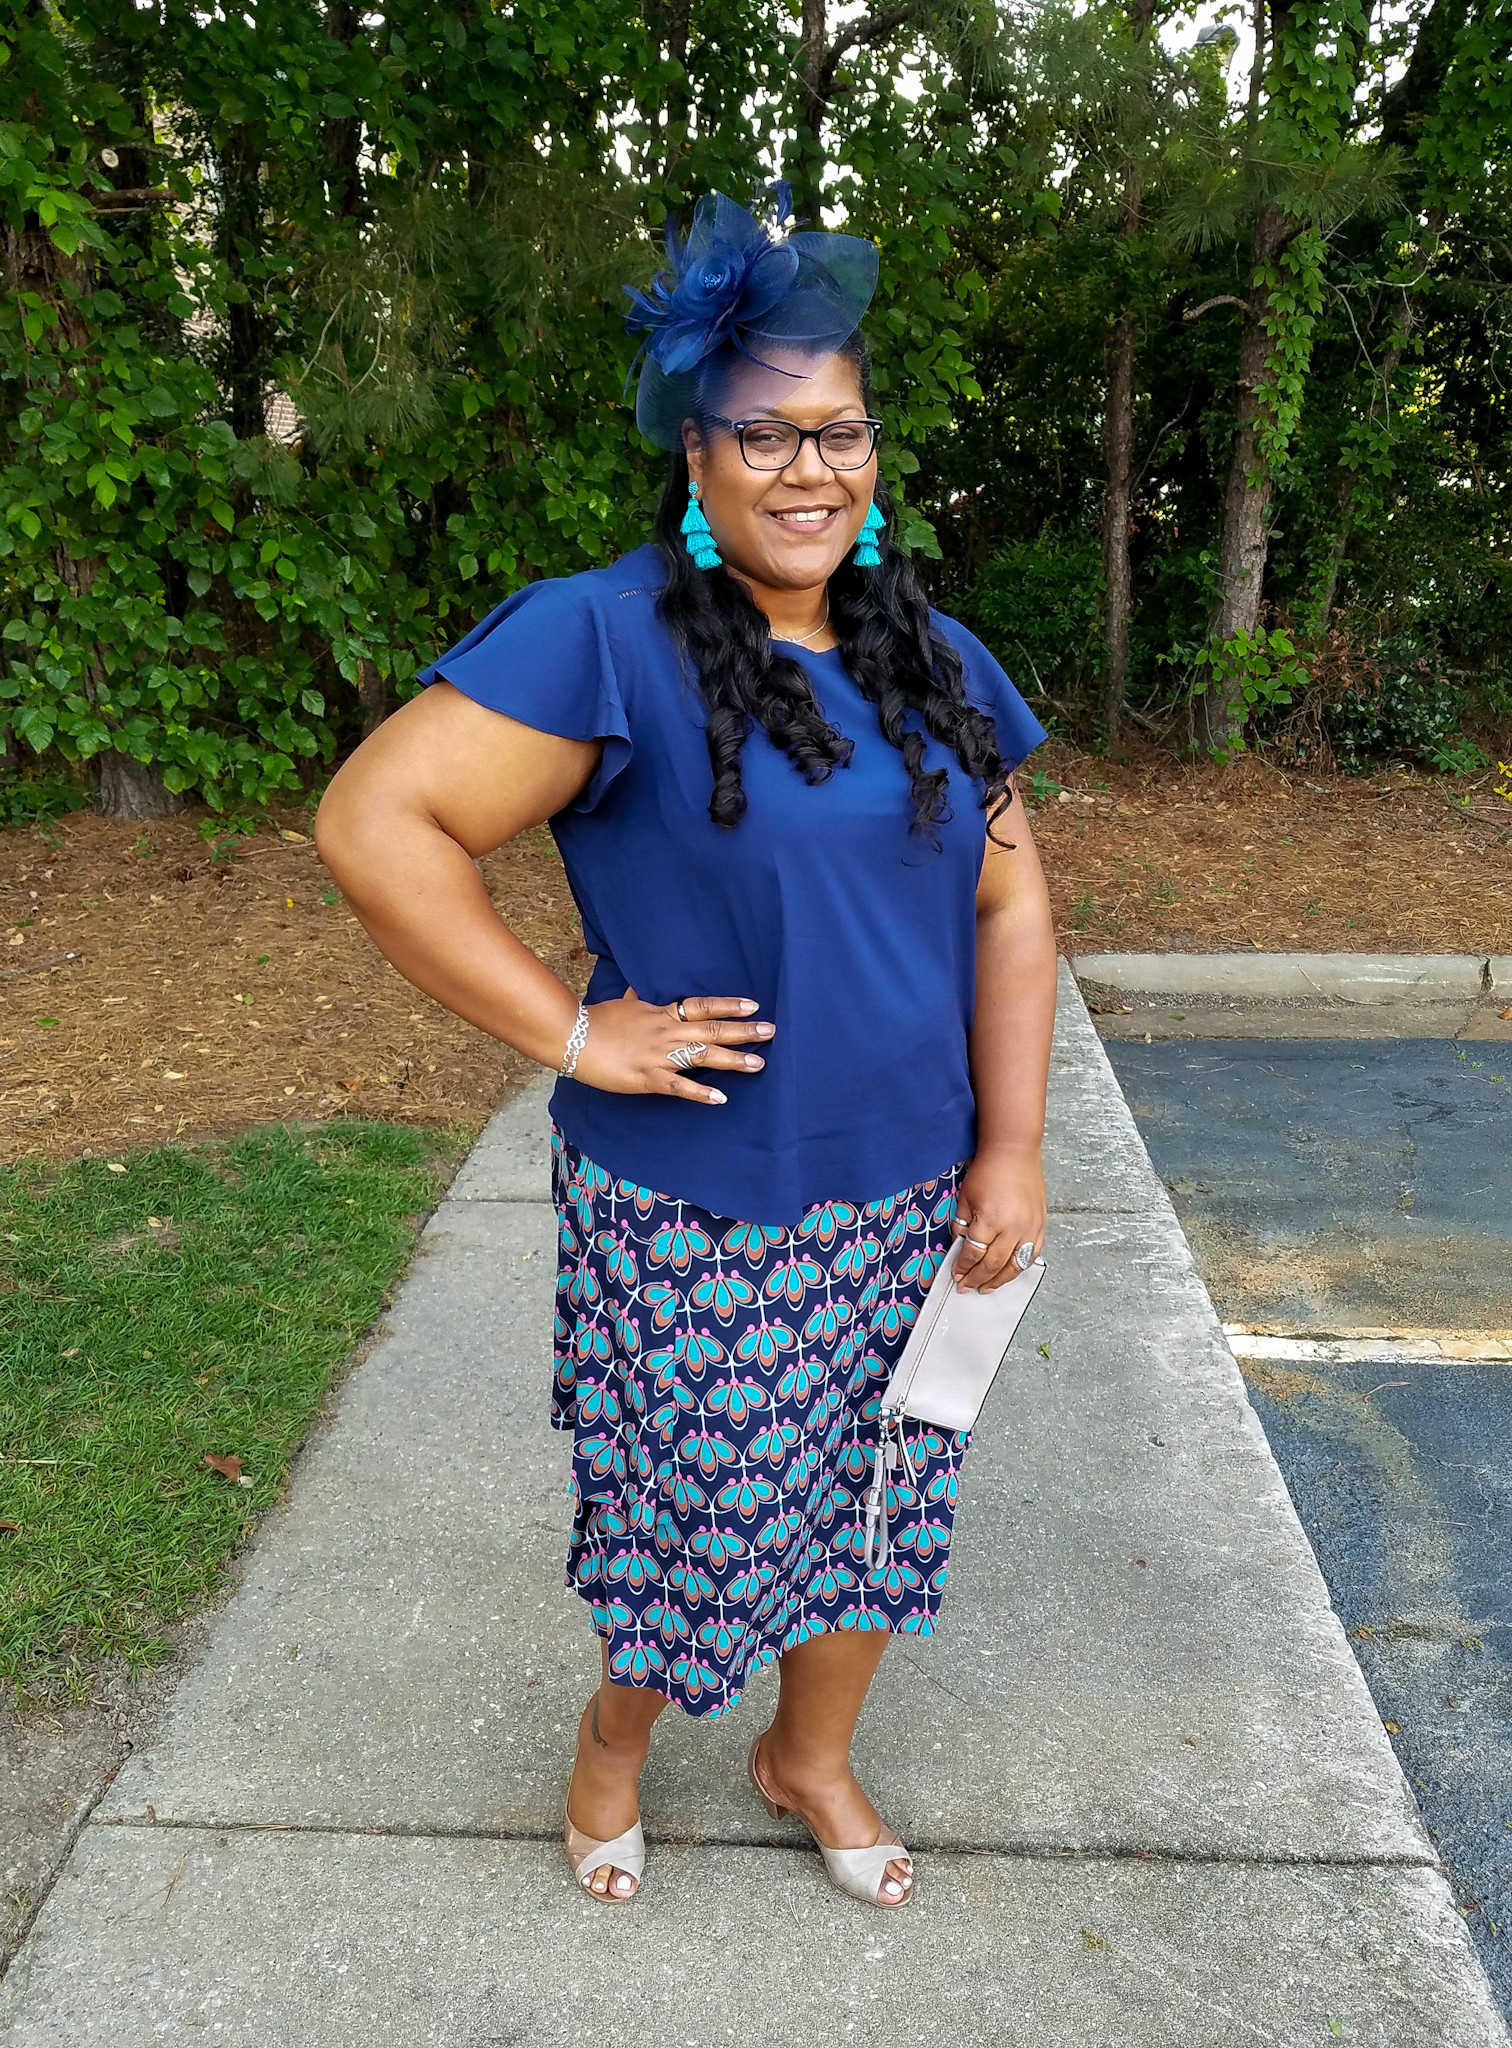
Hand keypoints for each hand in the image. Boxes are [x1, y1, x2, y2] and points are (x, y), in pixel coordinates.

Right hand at [570, 987, 775, 1106]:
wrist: (573, 1037)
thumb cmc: (597, 1020)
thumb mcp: (623, 1005)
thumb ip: (637, 1000)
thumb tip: (637, 990)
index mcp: (662, 1014)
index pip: (703, 1006)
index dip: (729, 1006)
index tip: (752, 1005)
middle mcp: (667, 1032)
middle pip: (712, 1030)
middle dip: (743, 1031)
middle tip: (770, 1031)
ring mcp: (659, 1056)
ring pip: (703, 1056)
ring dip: (733, 1060)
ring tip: (758, 1063)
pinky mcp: (648, 1078)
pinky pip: (679, 1086)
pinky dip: (701, 1092)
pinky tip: (721, 1098)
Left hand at [949, 1141, 1045, 1291]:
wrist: (1013, 1151)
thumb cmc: (988, 1170)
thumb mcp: (965, 1198)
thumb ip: (961, 1226)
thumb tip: (960, 1248)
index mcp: (990, 1220)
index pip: (973, 1253)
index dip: (963, 1267)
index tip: (956, 1274)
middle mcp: (1012, 1228)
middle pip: (993, 1264)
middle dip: (977, 1278)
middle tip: (967, 1287)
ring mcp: (1029, 1228)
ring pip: (1015, 1265)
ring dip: (999, 1280)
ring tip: (987, 1288)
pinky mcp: (1040, 1225)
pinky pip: (1032, 1255)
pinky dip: (1020, 1267)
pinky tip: (1010, 1272)